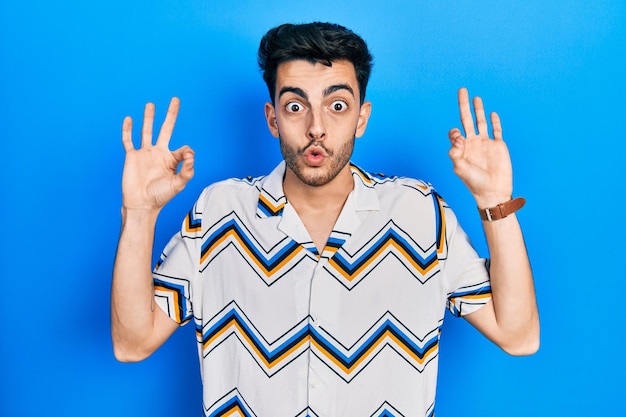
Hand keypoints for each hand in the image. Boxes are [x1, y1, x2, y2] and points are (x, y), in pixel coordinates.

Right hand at [121, 97, 193, 210]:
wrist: (141, 204)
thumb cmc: (161, 196)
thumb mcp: (179, 184)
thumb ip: (188, 170)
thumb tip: (190, 154)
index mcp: (172, 160)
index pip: (183, 148)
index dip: (187, 152)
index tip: (186, 158)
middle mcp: (159, 153)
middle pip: (166, 129)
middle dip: (171, 115)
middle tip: (175, 99)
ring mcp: (145, 153)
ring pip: (147, 130)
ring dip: (149, 117)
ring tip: (151, 104)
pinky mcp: (132, 156)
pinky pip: (128, 140)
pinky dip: (127, 130)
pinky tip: (129, 119)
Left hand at [448, 88, 512, 207]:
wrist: (493, 191)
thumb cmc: (474, 182)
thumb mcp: (460, 169)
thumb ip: (455, 153)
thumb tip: (457, 138)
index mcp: (462, 148)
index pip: (455, 132)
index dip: (455, 132)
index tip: (460, 140)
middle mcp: (472, 143)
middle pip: (467, 119)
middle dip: (463, 105)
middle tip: (462, 90)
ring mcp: (485, 143)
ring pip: (481, 122)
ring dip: (478, 109)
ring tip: (475, 97)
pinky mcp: (498, 145)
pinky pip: (496, 130)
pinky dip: (494, 122)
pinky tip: (491, 114)